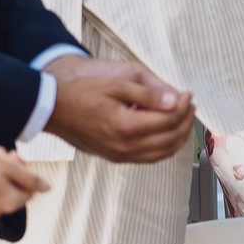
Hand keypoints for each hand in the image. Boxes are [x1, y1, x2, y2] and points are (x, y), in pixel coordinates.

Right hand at [46, 57, 195, 162]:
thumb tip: (176, 100)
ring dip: (179, 136)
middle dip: (186, 121)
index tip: (188, 93)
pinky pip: (150, 158)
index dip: (183, 106)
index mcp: (126, 126)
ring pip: (163, 152)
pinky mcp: (116, 158)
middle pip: (171, 138)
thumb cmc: (82, 93)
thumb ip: (148, 94)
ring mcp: (121, 156)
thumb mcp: (116, 85)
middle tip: (190, 104)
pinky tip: (168, 132)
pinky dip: (165, 147)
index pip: (168, 120)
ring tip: (184, 117)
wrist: (53, 111)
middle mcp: (125, 146)